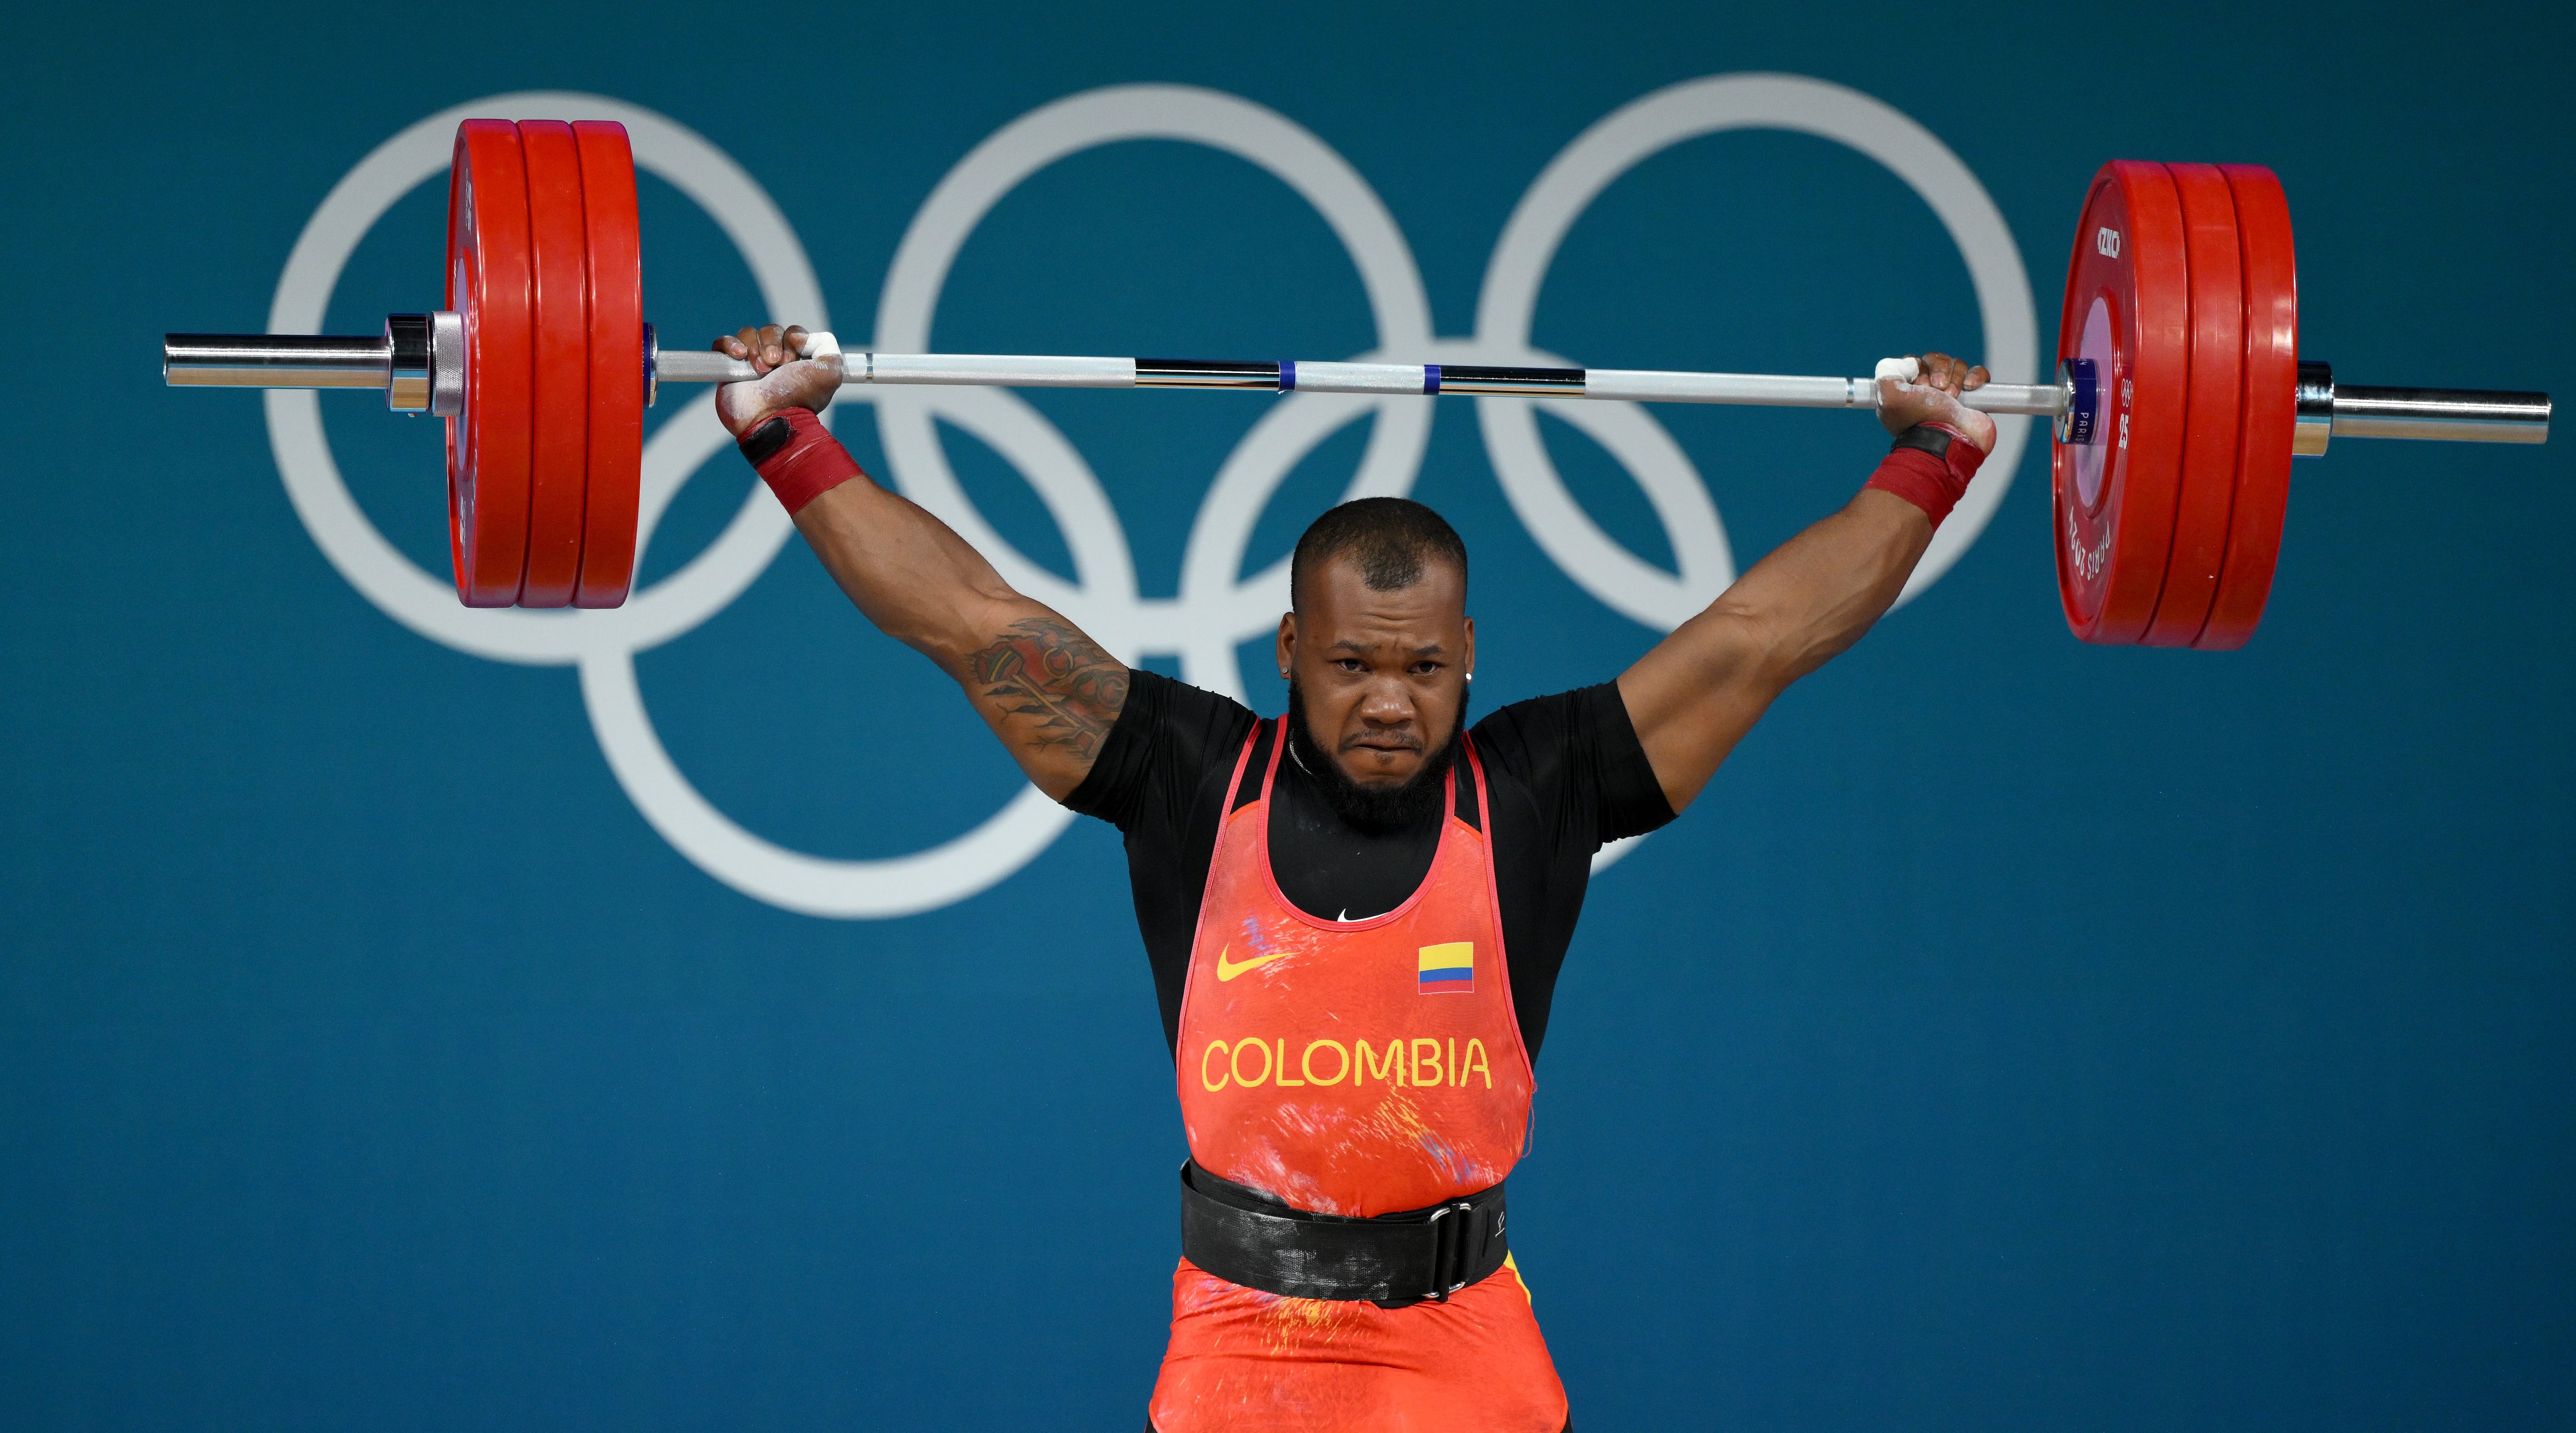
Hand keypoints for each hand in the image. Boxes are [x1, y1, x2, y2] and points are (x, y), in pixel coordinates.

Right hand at [712, 324, 840, 437]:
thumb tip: (801, 337)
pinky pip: (723, 343)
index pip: (792, 332)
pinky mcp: (729, 369)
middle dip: (773, 344)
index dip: (793, 339)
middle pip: (771, 331)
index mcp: (798, 361)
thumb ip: (827, 346)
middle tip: (774, 365)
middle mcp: (775, 361)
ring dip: (755, 347)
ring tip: (760, 369)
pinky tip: (739, 356)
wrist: (769, 419)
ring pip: (749, 334)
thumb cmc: (798, 398)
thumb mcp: (830, 373)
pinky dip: (730, 344)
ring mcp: (750, 364)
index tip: (793, 360)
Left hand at [1876, 351, 1995, 452]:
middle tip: (1937, 389)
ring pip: (1956, 365)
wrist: (1949, 440)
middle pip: (1935, 360)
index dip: (1917, 368)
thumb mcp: (1888, 394)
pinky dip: (1975, 376)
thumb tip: (1909, 363)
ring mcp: (1951, 395)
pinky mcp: (1973, 399)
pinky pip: (1978, 373)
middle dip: (1938, 371)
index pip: (1913, 363)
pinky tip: (1970, 388)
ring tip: (1952, 396)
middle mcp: (1927, 394)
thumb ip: (1887, 370)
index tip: (1918, 385)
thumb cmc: (1920, 419)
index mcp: (1906, 393)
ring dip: (1955, 376)